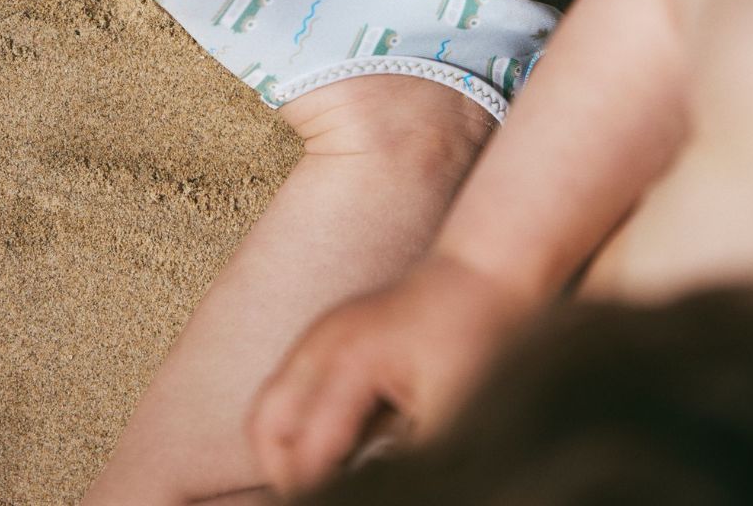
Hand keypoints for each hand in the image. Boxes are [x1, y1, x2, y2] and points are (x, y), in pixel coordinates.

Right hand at [249, 254, 525, 495]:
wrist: (489, 270)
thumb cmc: (479, 338)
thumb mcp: (452, 419)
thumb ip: (402, 467)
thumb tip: (373, 491)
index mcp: (346, 363)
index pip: (302, 457)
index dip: (316, 495)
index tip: (347, 500)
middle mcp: (320, 344)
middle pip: (264, 428)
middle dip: (286, 475)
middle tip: (322, 496)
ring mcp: (321, 335)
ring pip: (272, 408)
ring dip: (293, 450)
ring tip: (335, 478)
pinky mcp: (332, 336)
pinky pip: (295, 391)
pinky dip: (307, 427)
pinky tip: (350, 446)